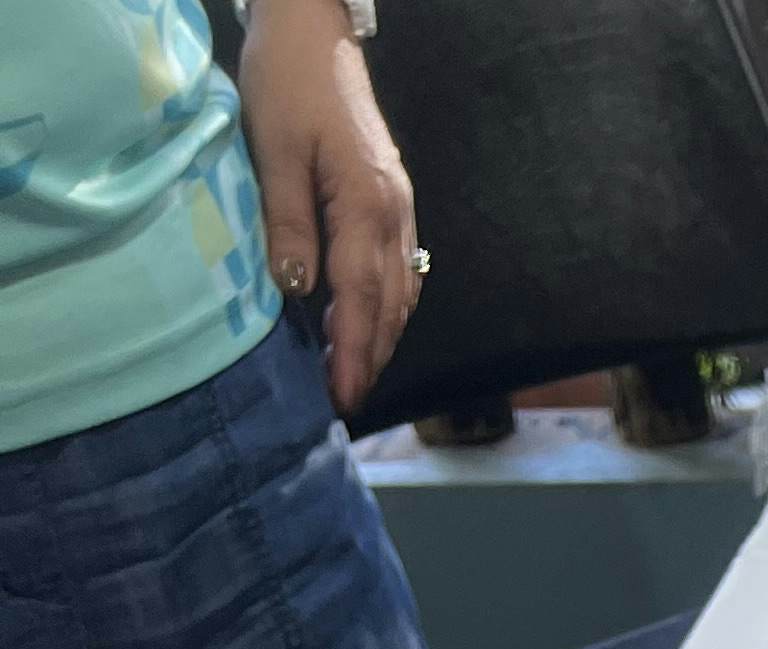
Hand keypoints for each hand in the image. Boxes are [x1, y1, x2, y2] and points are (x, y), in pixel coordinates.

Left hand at [235, 0, 423, 414]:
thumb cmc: (287, 81)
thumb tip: (296, 290)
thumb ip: (287, 221)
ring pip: (401, 293)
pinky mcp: (392, 203)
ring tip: (353, 372)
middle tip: (345, 401)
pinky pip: (400, 271)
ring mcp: (399, 210)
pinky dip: (386, 307)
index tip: (342, 396)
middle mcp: (394, 215)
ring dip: (380, 337)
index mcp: (365, 204)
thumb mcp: (275, 147)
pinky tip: (367, 323)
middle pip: (389, 305)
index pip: (361, 296)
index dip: (353, 352)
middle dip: (371, 357)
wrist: (315, 31)